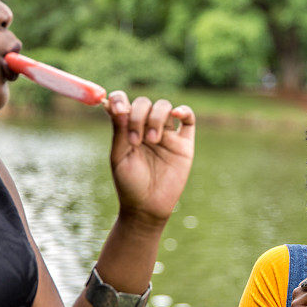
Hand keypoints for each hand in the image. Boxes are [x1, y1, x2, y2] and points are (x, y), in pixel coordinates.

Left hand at [104, 91, 194, 223]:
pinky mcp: (183, 143)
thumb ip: (120, 130)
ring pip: (164, 107)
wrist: (147, 207)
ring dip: (156, 118)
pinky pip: (188, 119)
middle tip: (136, 141)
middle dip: (139, 116)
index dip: (120, 99)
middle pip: (144, 103)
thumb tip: (117, 104)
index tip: (117, 109)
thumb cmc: (129, 184)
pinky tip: (176, 114)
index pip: (123, 102)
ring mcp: (166, 134)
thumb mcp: (119, 157)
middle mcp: (146, 127)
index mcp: (127, 129)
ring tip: (152, 140)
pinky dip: (183, 111)